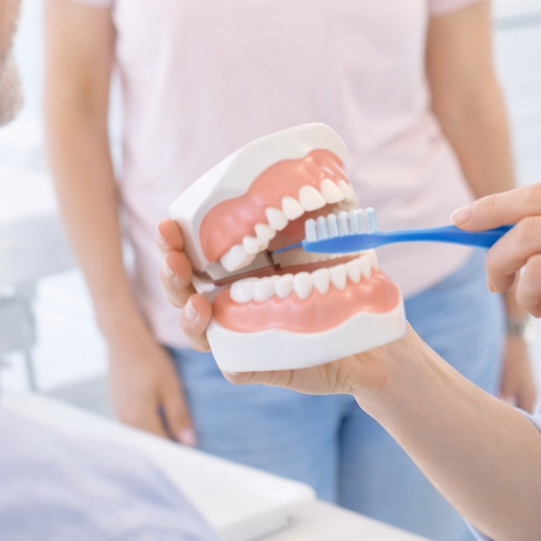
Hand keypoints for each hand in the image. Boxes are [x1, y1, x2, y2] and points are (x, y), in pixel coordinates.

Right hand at [104, 328, 196, 445]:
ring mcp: (118, 414)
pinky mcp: (116, 407)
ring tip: (176, 433)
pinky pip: (134, 426)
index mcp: (138, 418)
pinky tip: (160, 420)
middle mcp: (124, 422)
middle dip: (168, 446)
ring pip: (142, 435)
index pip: (161, 446)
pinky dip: (148, 427)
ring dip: (158, 436)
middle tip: (188, 443)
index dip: (178, 451)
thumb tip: (188, 443)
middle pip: (150, 444)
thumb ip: (178, 416)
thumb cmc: (150, 359)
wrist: (123, 338)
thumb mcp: (170, 386)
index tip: (193, 450)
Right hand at [154, 218, 401, 399]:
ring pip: (199, 331)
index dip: (174, 241)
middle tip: (174, 261)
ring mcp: (243, 335)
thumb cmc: (344, 282)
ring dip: (188, 317)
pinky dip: (231, 361)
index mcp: (238, 268)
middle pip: (184, 291)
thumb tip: (319, 174)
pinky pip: (236, 367)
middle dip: (171, 274)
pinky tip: (229, 355)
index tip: (168, 224)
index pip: (193, 253)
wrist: (373, 339)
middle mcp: (232, 301)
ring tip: (197, 304)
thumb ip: (316, 208)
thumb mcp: (327, 237)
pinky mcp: (263, 365)